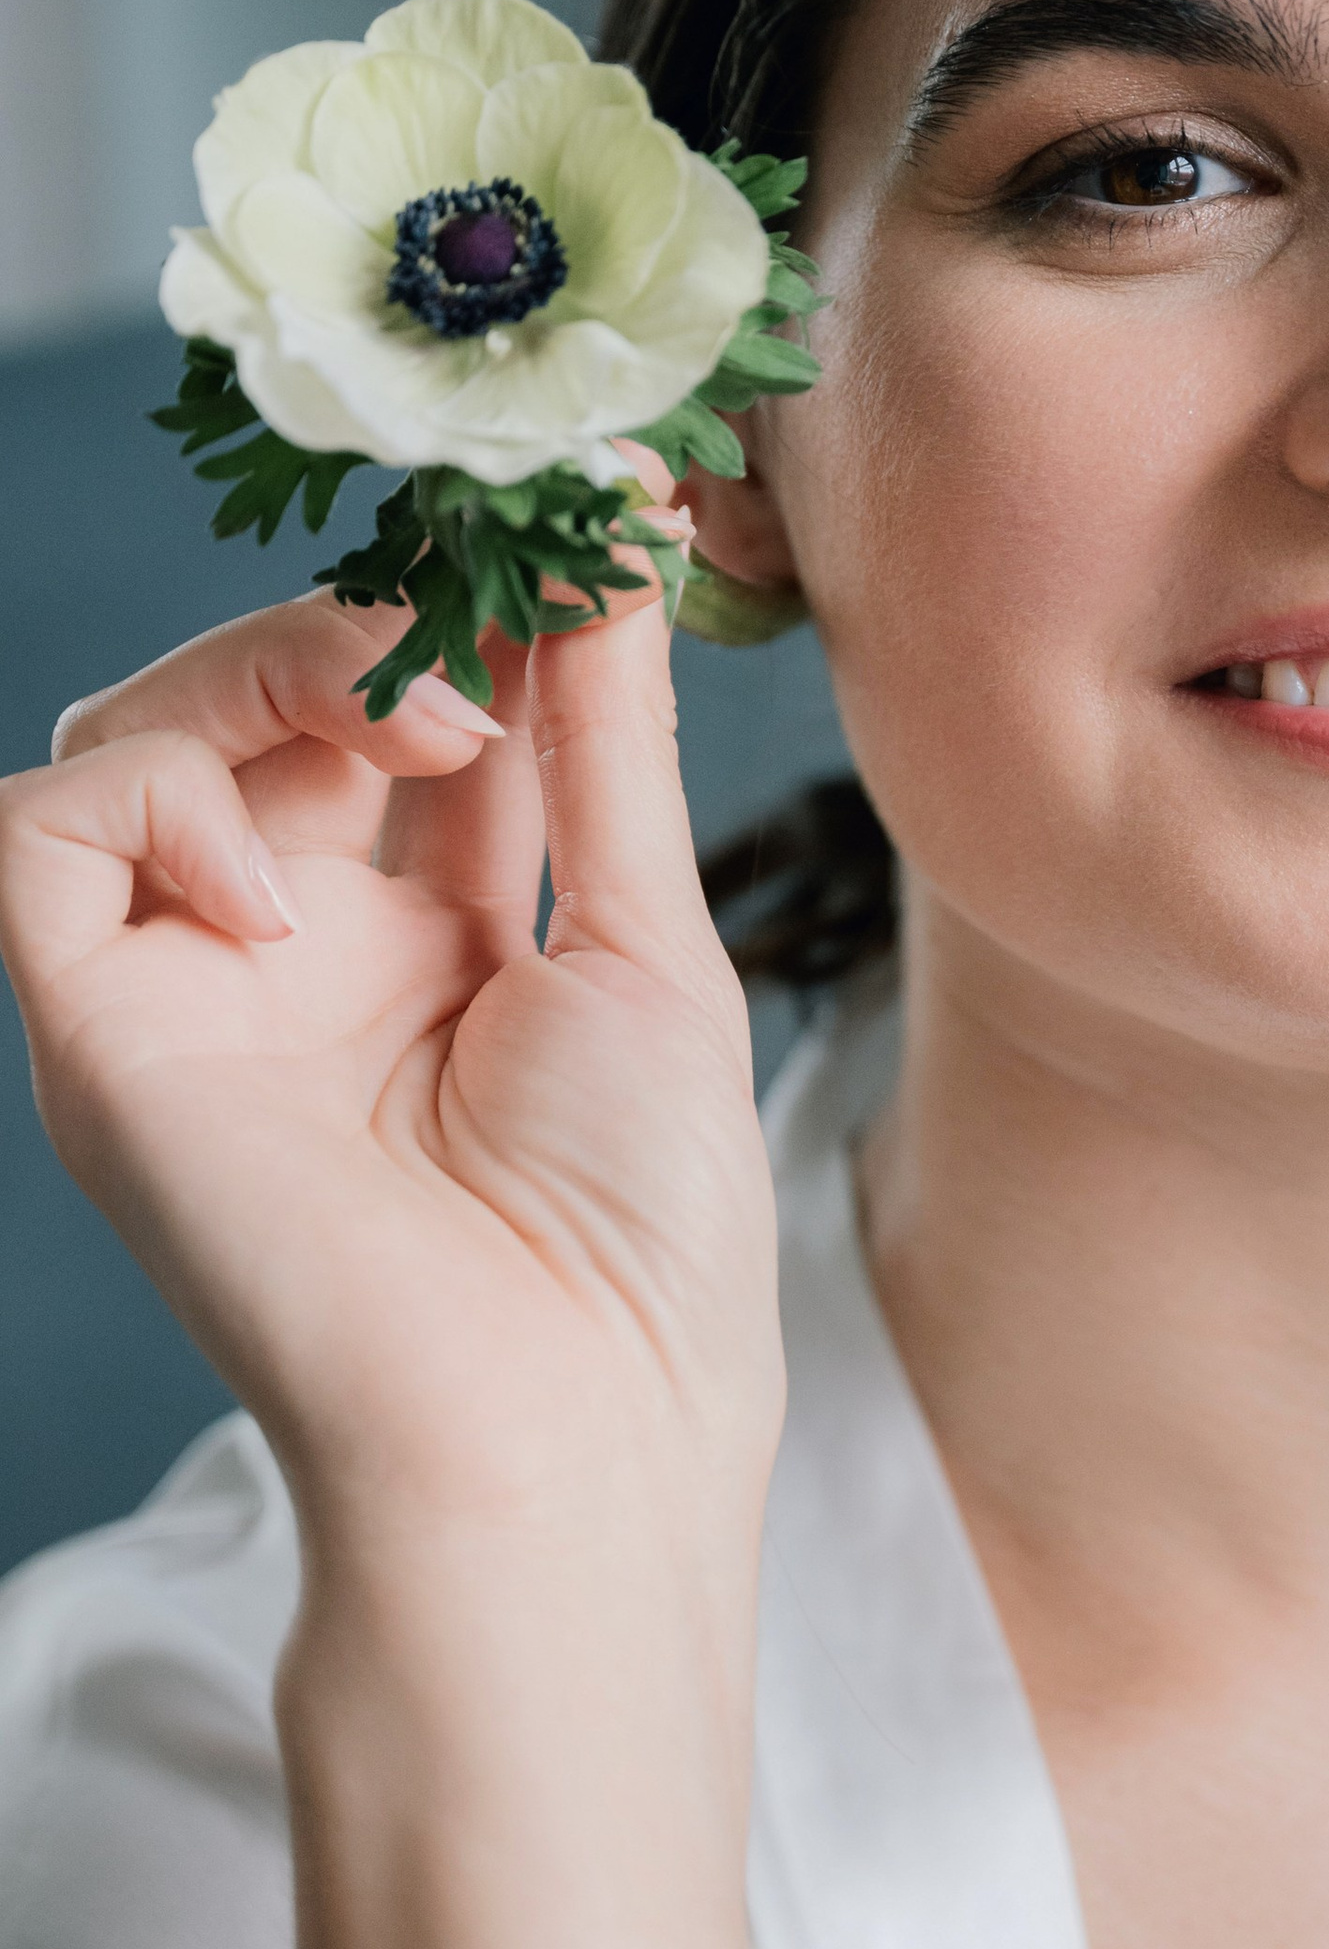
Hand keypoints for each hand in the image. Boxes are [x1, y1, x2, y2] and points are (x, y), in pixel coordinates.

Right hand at [0, 554, 779, 1679]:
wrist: (570, 1429)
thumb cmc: (639, 1237)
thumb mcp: (648, 945)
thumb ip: (605, 746)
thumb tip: (616, 554)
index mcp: (439, 940)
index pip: (411, 709)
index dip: (475, 605)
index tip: (584, 519)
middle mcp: (303, 953)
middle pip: (268, 694)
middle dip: (377, 616)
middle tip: (491, 619)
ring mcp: (198, 990)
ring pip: (143, 727)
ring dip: (274, 667)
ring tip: (423, 722)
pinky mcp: (104, 1033)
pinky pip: (43, 832)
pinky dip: (159, 802)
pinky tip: (286, 892)